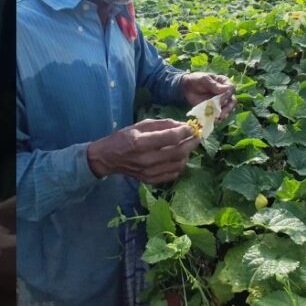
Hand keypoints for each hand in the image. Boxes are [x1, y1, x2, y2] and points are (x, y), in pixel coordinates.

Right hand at [86, 118, 200, 182]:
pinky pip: (172, 174)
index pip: (171, 138)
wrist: (109, 158)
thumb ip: (162, 124)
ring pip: (178, 164)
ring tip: (187, 146)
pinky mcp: (150, 180)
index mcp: (141, 142)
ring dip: (187, 154)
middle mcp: (146, 159)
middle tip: (196, 136)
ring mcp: (148, 172)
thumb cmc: (124, 137)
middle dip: (191, 142)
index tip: (192, 127)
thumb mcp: (140, 125)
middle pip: (178, 152)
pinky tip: (179, 158)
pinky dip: (180, 165)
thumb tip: (182, 125)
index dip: (185, 131)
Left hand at [180, 72, 234, 121]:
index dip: (228, 95)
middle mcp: (225, 93)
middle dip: (228, 108)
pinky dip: (218, 118)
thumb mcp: (204, 79)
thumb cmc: (197, 80)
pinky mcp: (215, 109)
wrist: (187, 88)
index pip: (231, 89)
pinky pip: (220, 115)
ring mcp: (221, 102)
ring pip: (228, 110)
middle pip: (232, 101)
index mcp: (224, 83)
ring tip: (217, 118)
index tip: (221, 98)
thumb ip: (215, 85)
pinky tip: (214, 120)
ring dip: (223, 114)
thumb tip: (227, 91)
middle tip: (221, 112)